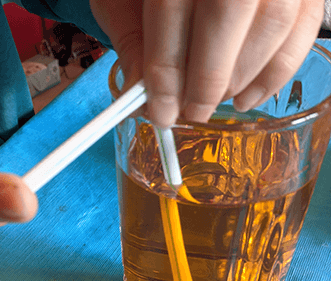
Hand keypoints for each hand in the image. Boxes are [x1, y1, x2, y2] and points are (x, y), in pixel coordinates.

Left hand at [90, 0, 323, 126]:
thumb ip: (132, 37)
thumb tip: (141, 94)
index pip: (173, 12)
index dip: (167, 73)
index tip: (160, 112)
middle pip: (229, 10)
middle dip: (207, 80)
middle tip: (191, 112)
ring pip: (274, 22)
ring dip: (241, 78)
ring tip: (215, 101)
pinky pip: (304, 27)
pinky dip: (277, 71)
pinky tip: (247, 95)